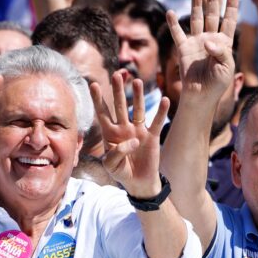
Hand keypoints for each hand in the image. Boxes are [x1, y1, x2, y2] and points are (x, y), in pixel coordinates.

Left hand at [91, 75, 170, 196]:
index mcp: (110, 134)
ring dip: (138, 96)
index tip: (93, 84)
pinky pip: (157, 122)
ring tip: (137, 81)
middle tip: (117, 74)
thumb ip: (116, 154)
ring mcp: (138, 130)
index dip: (98, 99)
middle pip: (120, 106)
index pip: (103, 113)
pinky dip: (161, 112)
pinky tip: (165, 99)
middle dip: (118, 91)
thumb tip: (133, 140)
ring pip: (138, 109)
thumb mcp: (111, 166)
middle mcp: (124, 128)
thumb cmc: (121, 173)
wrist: (138, 182)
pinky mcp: (151, 136)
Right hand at [167, 0, 238, 102]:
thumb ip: (221, 52)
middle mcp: (210, 39)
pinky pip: (177, 34)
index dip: (232, 8)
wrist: (200, 96)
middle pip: (212, 15)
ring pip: (196, 20)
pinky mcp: (183, 49)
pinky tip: (171, 13)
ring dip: (197, 6)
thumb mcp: (227, 67)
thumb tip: (207, 40)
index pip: (229, 22)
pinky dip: (173, 24)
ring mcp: (196, 42)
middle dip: (214, 1)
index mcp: (225, 43)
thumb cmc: (217, 84)